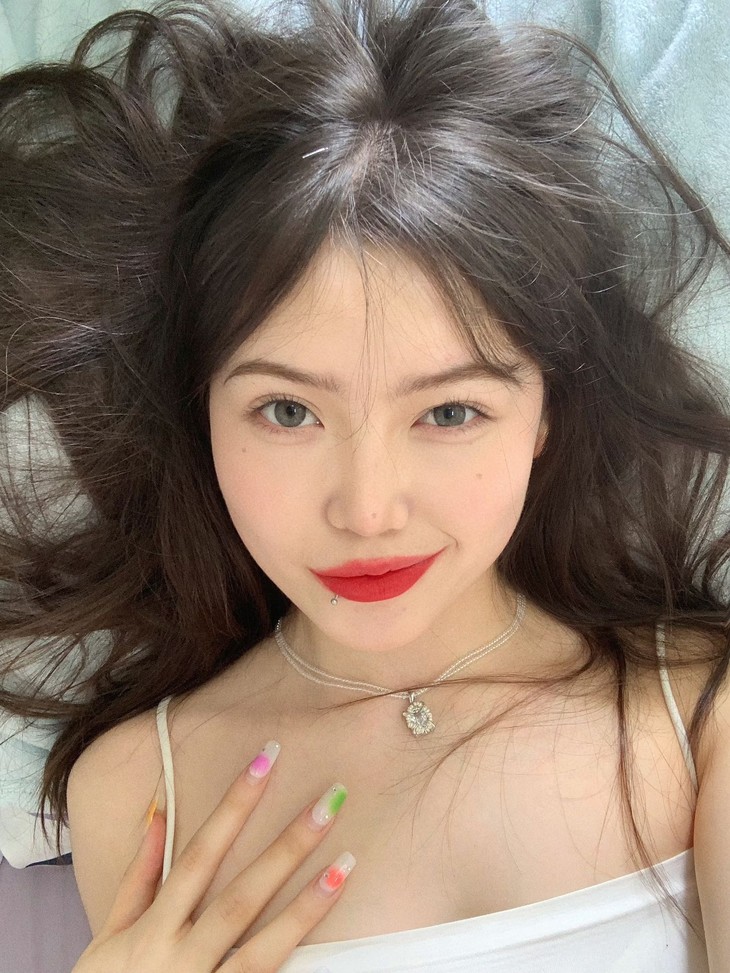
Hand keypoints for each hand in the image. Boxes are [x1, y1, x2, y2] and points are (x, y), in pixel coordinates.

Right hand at [72, 745, 353, 971]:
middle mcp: (180, 957)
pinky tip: (329, 923)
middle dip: (287, 845)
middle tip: (331, 799)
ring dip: (307, 904)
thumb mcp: (109, 938)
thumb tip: (157, 813)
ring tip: (348, 861)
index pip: (200, 854)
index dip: (234, 806)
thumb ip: (137, 878)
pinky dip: (297, 953)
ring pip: (262, 944)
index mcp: (153, 929)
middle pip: (241, 895)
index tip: (267, 760)